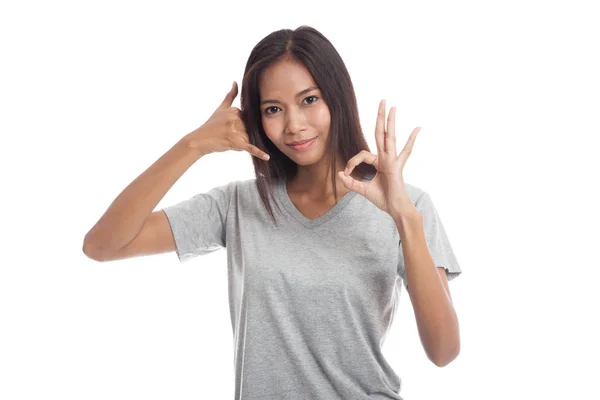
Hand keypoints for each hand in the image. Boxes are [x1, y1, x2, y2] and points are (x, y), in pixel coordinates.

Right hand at [186, 81, 269, 159]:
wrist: (199, 140)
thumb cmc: (211, 125)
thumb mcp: (221, 108)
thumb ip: (230, 95)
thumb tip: (235, 82)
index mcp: (234, 110)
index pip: (248, 119)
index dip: (242, 126)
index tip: (230, 128)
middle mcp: (235, 119)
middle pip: (249, 129)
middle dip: (242, 135)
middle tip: (227, 136)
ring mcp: (235, 130)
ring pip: (248, 138)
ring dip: (241, 143)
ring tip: (227, 141)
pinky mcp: (235, 142)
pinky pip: (250, 147)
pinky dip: (258, 153)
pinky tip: (267, 157)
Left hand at [338, 99, 420, 218]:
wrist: (395, 208)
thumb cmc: (383, 199)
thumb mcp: (362, 189)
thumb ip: (350, 182)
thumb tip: (339, 174)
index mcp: (378, 162)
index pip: (361, 154)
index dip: (351, 162)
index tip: (346, 173)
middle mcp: (386, 157)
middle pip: (381, 133)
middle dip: (380, 117)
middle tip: (383, 100)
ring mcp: (392, 160)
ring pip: (389, 137)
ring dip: (390, 122)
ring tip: (392, 107)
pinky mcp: (396, 166)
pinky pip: (405, 151)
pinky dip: (411, 140)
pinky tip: (418, 128)